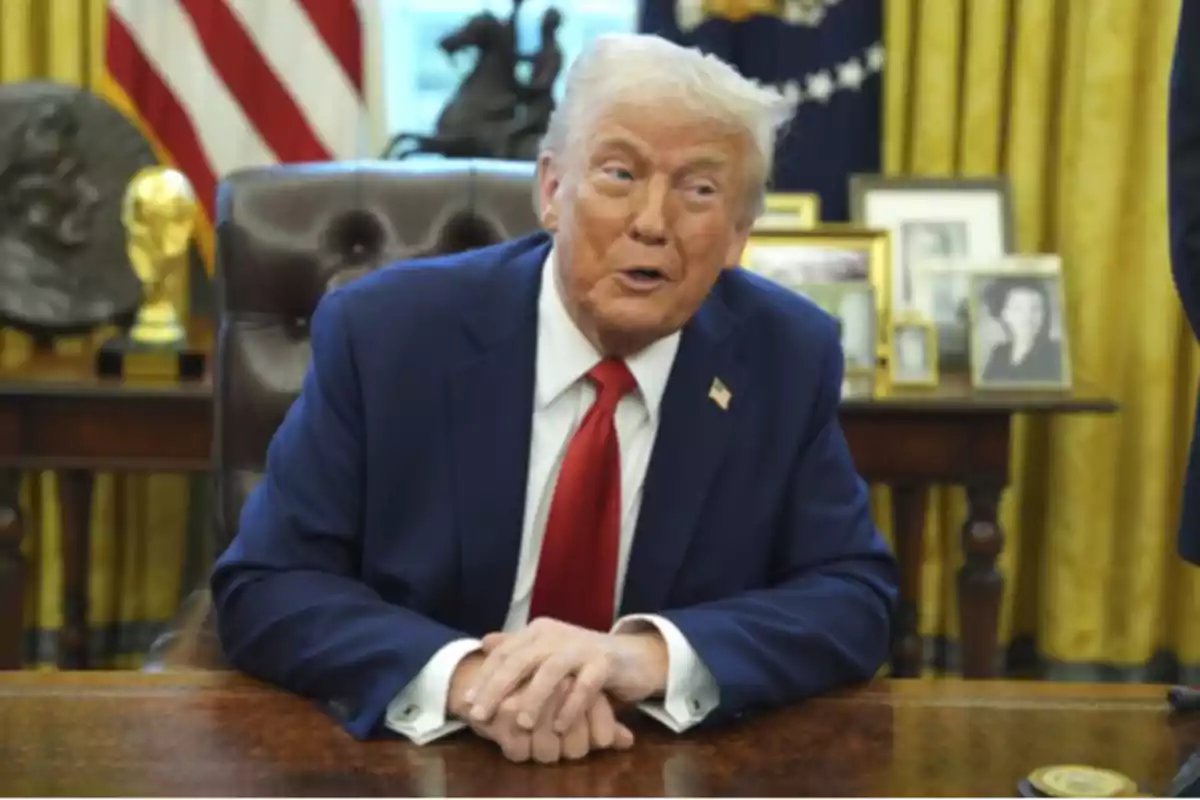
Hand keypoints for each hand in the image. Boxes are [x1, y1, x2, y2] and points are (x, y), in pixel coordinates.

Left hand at [449, 652, 633, 762]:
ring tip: (521, 723)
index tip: (466, 703)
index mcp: (539, 631)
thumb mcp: (548, 652)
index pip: (504, 653)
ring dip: (534, 698)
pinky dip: (571, 706)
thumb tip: (484, 643)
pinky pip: (585, 685)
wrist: (633, 656)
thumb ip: (518, 648)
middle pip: (520, 660)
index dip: (483, 677)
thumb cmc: (583, 660)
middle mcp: (557, 634)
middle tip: (480, 715)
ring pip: (551, 671)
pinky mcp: (604, 662)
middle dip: (497, 688)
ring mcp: (582, 647)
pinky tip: (559, 726)